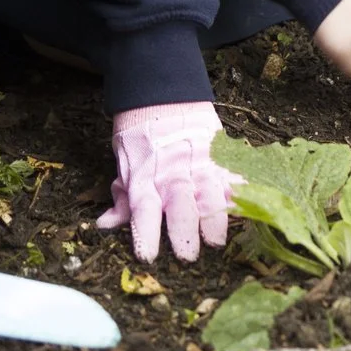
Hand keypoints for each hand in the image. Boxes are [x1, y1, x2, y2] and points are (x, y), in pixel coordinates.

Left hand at [96, 102, 238, 262]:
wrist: (165, 94)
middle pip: (180, 209)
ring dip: (214, 220)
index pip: (144, 213)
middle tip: (187, 256)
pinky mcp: (220, 156)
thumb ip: (122, 197)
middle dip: (184, 235)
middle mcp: (173, 176)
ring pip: (210, 196)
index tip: (148, 257)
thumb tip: (104, 225)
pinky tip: (246, 207)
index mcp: (145, 180)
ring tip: (216, 241)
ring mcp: (200, 165)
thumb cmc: (141, 134)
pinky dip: (240, 192)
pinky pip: (233, 176)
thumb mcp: (124, 165)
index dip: (145, 236)